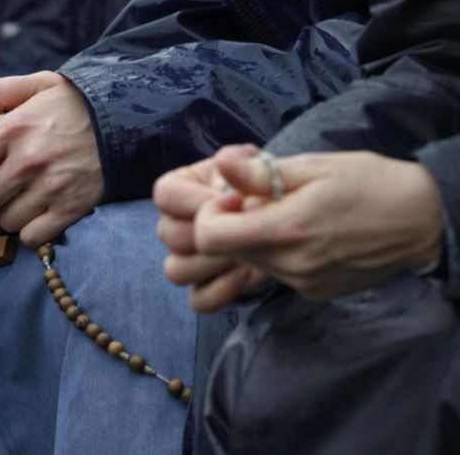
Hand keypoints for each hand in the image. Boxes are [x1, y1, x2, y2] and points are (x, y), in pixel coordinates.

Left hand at [0, 71, 103, 245]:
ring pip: (6, 221)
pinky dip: (31, 230)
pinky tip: (39, 213)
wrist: (127, 120)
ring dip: (8, 215)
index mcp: (13, 129)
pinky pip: (33, 236)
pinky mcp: (73, 207)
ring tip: (20, 199)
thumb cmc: (76, 103)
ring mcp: (52, 187)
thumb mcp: (38, 84)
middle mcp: (29, 160)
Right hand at [153, 148, 266, 311]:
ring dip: (211, 262)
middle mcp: (176, 223)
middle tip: (244, 227)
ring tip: (246, 251)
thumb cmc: (274, 186)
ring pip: (177, 270)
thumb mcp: (266, 168)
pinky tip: (246, 273)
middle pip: (169, 235)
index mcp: (183, 188)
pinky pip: (198, 300)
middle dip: (207, 233)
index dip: (193, 200)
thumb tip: (224, 161)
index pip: (165, 194)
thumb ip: (246, 163)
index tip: (234, 199)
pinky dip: (219, 292)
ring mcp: (188, 258)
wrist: (295, 218)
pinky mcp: (207, 286)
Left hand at [194, 145, 443, 301]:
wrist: (423, 221)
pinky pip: (280, 273)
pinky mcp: (315, 293)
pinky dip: (283, 253)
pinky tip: (313, 235)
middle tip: (266, 198)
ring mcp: (303, 285)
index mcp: (285, 231)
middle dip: (236, 223)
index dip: (211, 214)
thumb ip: (261, 173)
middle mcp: (290, 266)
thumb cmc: (371, 183)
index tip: (236, 196)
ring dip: (259, 238)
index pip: (209, 238)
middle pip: (230, 251)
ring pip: (254, 262)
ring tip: (293, 214)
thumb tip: (220, 164)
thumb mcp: (316, 167)